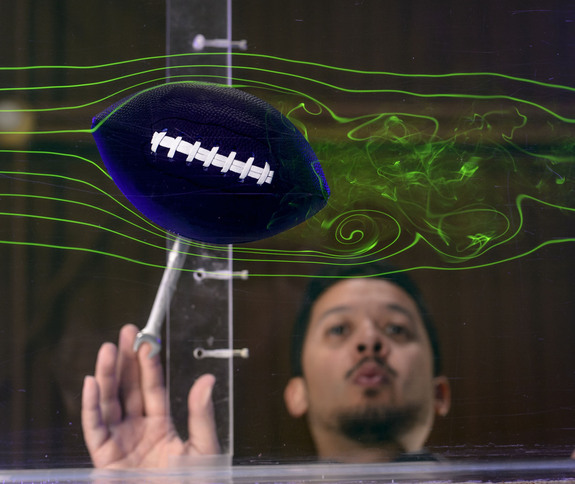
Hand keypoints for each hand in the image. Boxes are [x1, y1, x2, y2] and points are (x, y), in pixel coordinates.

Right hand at [81, 324, 219, 467]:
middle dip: (125, 360)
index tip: (148, 339)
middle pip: (128, 389)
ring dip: (107, 376)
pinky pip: (95, 429)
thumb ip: (201, 415)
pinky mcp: (106, 461)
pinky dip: (90, 406)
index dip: (149, 363)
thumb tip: (207, 378)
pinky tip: (91, 382)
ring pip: (110, 403)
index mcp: (162, 425)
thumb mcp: (204, 450)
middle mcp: (138, 430)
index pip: (153, 387)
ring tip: (108, 349)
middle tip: (127, 332)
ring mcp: (120, 444)